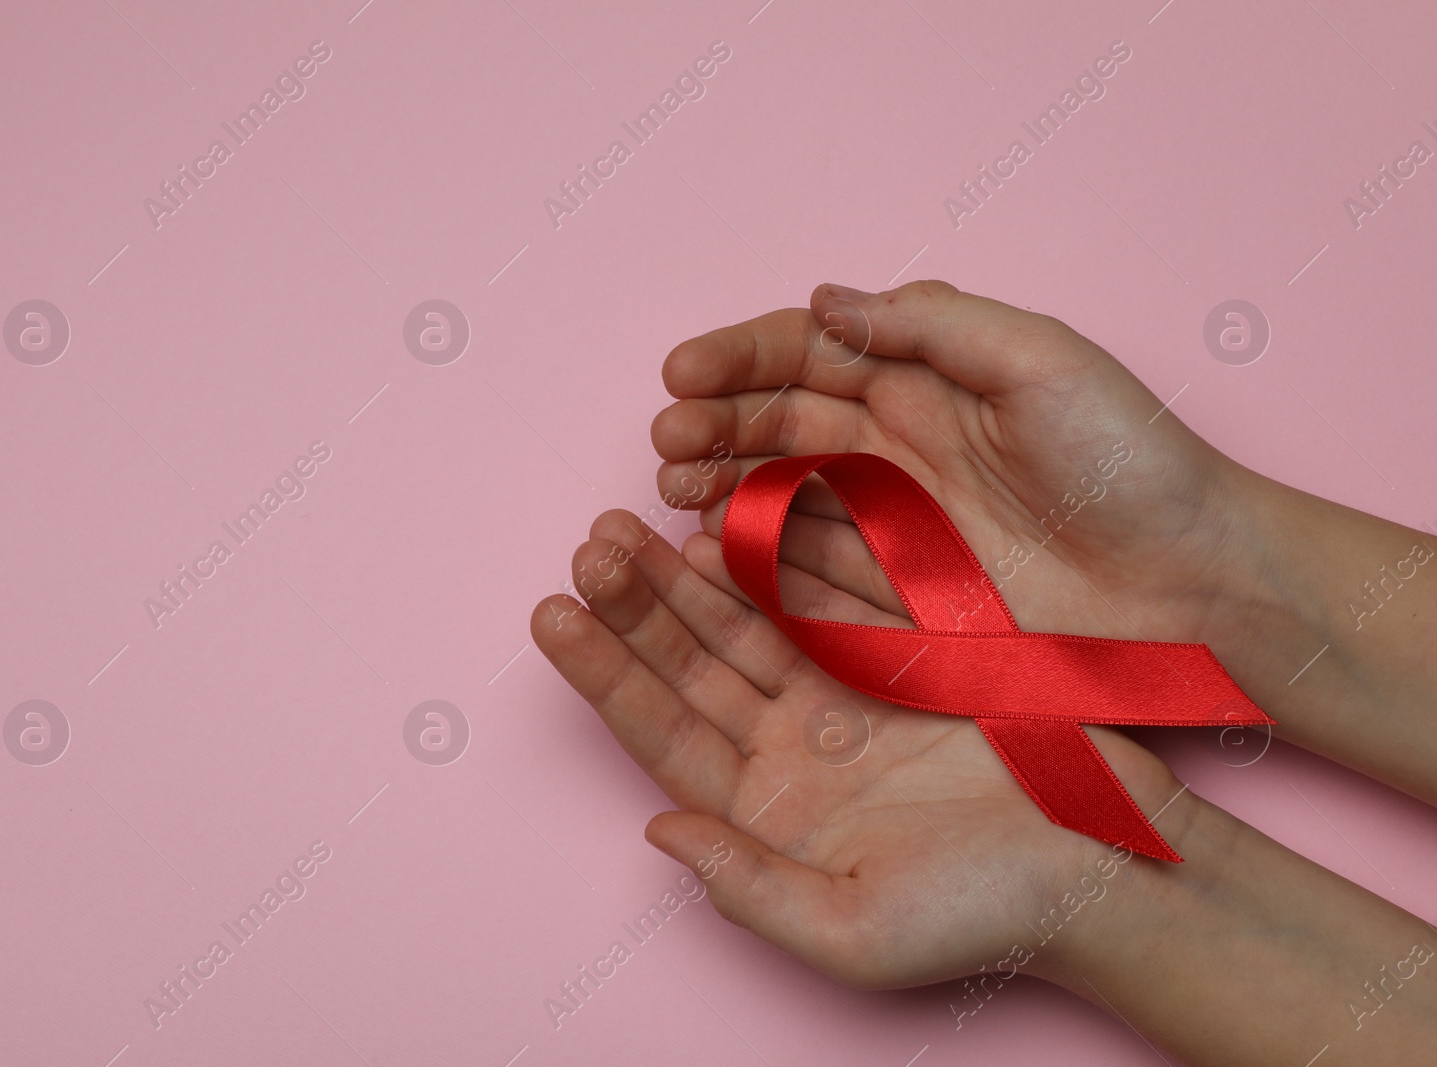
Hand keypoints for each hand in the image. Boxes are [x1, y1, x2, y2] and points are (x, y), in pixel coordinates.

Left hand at [529, 507, 1183, 991]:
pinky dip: (780, 557)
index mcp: (767, 810)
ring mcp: (844, 697)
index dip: (603, 673)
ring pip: (746, 621)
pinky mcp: (899, 656)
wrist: (1107, 867)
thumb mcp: (851, 930)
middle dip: (637, 603)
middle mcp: (793, 747)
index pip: (662, 731)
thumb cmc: (982, 915)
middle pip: (692, 664)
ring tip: (633, 519)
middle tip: (589, 540)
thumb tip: (657, 833)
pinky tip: (729, 517)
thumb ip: (745, 886)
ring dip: (689, 573)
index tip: (549, 612)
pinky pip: (824, 595)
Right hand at [653, 278, 1436, 805]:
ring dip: (717, 484)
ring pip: (778, 492)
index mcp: (928, 378)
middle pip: (778, 423)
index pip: (811, 353)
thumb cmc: (1129, 461)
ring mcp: (892, 523)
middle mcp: (897, 444)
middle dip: (713, 422)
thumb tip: (821, 301)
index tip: (683, 372)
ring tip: (671, 486)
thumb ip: (929, 324)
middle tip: (665, 439)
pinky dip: (751, 557)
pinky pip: (806, 568)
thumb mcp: (1039, 360)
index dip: (741, 356)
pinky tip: (708, 547)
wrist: (1194, 586)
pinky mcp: (896, 595)